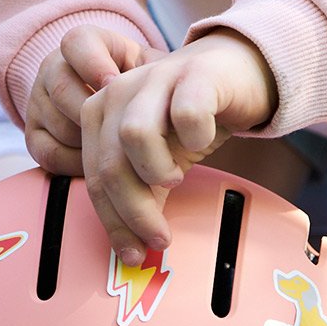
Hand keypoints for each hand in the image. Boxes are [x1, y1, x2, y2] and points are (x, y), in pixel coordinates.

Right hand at [25, 26, 162, 177]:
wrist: (125, 109)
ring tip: (121, 150)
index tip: (115, 85)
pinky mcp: (34, 134)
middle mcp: (54, 68)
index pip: (76, 42)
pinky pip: (48, 152)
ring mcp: (40, 101)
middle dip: (95, 114)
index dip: (93, 63)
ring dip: (90, 141)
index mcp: (83, 45)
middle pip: (61, 88)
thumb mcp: (153, 69)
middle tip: (124, 131)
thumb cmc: (146, 87)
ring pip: (57, 123)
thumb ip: (157, 72)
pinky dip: (76, 163)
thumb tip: (168, 88)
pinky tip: (102, 164)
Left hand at [79, 31, 277, 264]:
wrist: (233, 71)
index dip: (111, 221)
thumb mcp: (159, 159)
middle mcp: (120, 90)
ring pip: (134, 134)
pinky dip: (194, 136)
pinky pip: (187, 111)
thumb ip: (141, 195)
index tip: (133, 254)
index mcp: (101, 112)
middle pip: (110, 162)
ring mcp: (156, 78)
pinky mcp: (195, 74)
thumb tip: (133, 248)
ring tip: (175, 179)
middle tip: (159, 238)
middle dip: (133, 211)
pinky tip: (201, 140)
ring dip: (155, 170)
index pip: (93, 175)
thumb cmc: (190, 117)